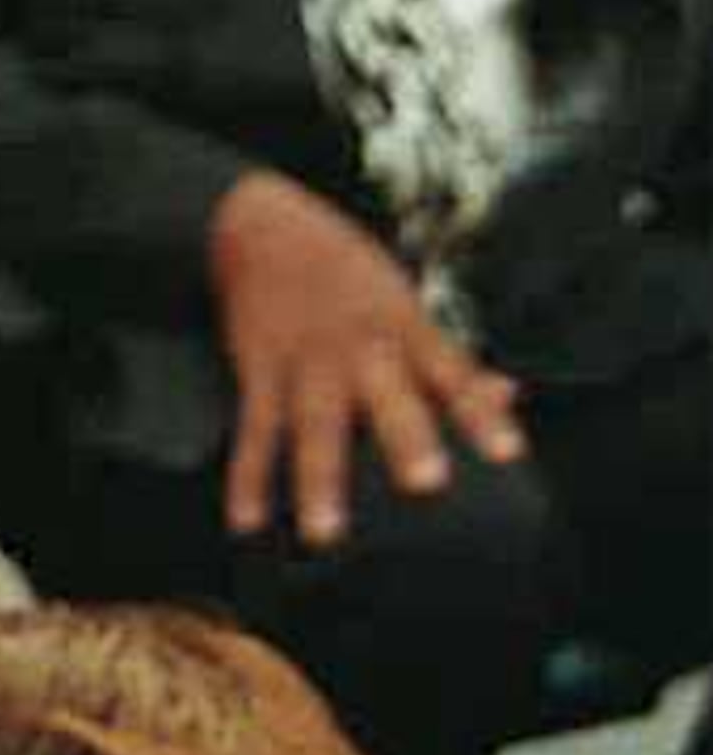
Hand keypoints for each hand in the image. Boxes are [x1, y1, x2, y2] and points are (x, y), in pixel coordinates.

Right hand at [206, 168, 523, 546]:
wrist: (259, 223)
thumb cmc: (343, 272)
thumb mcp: (403, 302)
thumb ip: (451, 358)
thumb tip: (507, 394)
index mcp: (400, 329)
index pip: (450, 372)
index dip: (478, 410)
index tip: (506, 451)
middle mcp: (357, 347)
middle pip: (383, 394)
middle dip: (404, 436)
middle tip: (425, 481)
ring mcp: (305, 360)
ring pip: (313, 421)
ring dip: (317, 476)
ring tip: (323, 531)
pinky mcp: (260, 370)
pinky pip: (255, 428)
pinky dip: (249, 475)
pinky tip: (248, 518)